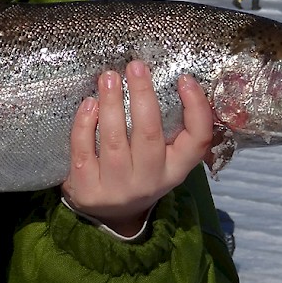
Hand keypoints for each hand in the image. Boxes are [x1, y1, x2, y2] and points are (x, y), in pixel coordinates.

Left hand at [62, 61, 213, 236]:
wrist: (109, 216)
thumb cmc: (138, 172)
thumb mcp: (161, 160)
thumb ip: (165, 130)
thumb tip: (157, 79)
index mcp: (175, 170)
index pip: (197, 141)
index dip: (196, 108)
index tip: (184, 79)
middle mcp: (149, 181)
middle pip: (149, 134)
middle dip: (142, 96)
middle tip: (135, 66)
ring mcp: (117, 187)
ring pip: (114, 141)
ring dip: (111, 104)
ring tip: (108, 77)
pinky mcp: (87, 190)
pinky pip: (83, 151)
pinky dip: (84, 124)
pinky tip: (88, 104)